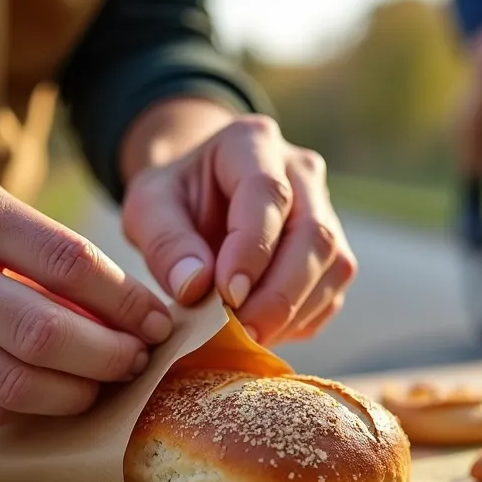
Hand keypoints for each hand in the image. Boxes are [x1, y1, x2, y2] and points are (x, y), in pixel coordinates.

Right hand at [0, 167, 172, 426]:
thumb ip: (35, 249)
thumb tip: (126, 308)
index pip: (69, 262)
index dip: (126, 302)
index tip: (156, 321)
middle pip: (46, 332)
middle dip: (109, 357)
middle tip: (135, 362)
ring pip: (15, 384)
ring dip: (74, 394)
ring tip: (99, 385)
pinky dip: (24, 410)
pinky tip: (44, 396)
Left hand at [121, 115, 356, 345]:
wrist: (200, 197)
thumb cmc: (174, 198)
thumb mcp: (147, 207)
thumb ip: (166, 242)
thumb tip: (195, 286)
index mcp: (252, 144)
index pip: (268, 193)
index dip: (252, 249)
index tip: (225, 296)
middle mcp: (302, 173)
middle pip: (314, 234)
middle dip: (280, 294)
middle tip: (241, 332)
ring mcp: (325, 212)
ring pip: (334, 266)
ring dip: (292, 312)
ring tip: (246, 338)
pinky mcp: (331, 254)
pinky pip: (332, 294)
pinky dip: (300, 322)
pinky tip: (262, 332)